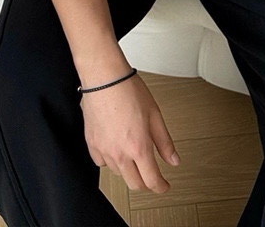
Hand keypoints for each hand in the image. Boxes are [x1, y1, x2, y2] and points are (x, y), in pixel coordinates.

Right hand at [81, 74, 179, 192]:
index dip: (161, 187)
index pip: (151, 180)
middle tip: (152, 174)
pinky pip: (102, 163)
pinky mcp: (91, 145)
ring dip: (129, 170)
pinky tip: (116, 148)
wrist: (104, 78)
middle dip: (146, 183)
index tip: (164, 186)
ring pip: (119, 174)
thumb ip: (164, 142)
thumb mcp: (155, 114)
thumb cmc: (128, 90)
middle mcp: (120, 153)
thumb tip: (173, 160)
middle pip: (134, 184)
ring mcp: (104, 151)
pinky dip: (111, 160)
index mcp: (138, 146)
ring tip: (134, 153)